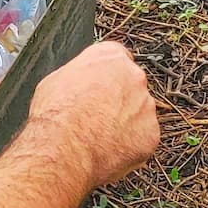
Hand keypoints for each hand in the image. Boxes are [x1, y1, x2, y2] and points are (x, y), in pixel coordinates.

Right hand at [29, 41, 158, 190]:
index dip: (106, 75)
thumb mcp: (55, 80)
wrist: (65, 147)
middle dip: (118, 99)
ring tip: (100, 137)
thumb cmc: (56, 114)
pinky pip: (143, 138)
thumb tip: (77, 84)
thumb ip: (77, 77)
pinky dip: (131, 144)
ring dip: (126, 122)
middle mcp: (134, 76)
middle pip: (131, 85)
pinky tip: (109, 150)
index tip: (99, 87)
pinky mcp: (151, 133)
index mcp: (109, 57)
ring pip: (139, 113)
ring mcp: (146, 105)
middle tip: (98, 115)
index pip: (116, 58)